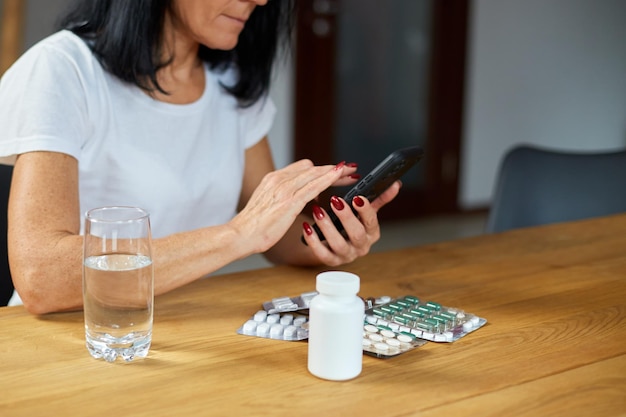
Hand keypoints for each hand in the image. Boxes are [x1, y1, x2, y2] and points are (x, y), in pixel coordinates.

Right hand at [230, 159, 353, 254]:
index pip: (303, 167)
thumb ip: (282, 197)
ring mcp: (284, 189)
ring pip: (315, 174)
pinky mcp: (290, 201)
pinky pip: (313, 186)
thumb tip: (296, 197)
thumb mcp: (268, 204)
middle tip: (350, 170)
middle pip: (313, 168)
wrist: (240, 235)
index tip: (334, 171)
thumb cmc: (253, 225)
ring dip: (335, 172)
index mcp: (273, 179)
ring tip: (351, 174)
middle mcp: (279, 179)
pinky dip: (328, 179)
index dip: (321, 169)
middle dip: (333, 169)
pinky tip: (339, 177)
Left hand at [302, 180, 401, 264]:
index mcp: (372, 232)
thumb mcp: (365, 212)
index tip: (357, 197)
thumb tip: (395, 185)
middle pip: (357, 234)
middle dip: (346, 217)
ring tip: (318, 211)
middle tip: (335, 200)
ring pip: (338, 244)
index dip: (365, 210)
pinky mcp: (331, 260)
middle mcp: (361, 246)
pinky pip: (322, 254)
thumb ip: (379, 199)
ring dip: (327, 227)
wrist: (335, 244)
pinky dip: (314, 241)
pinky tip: (307, 227)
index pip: (372, 221)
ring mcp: (347, 255)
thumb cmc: (351, 225)